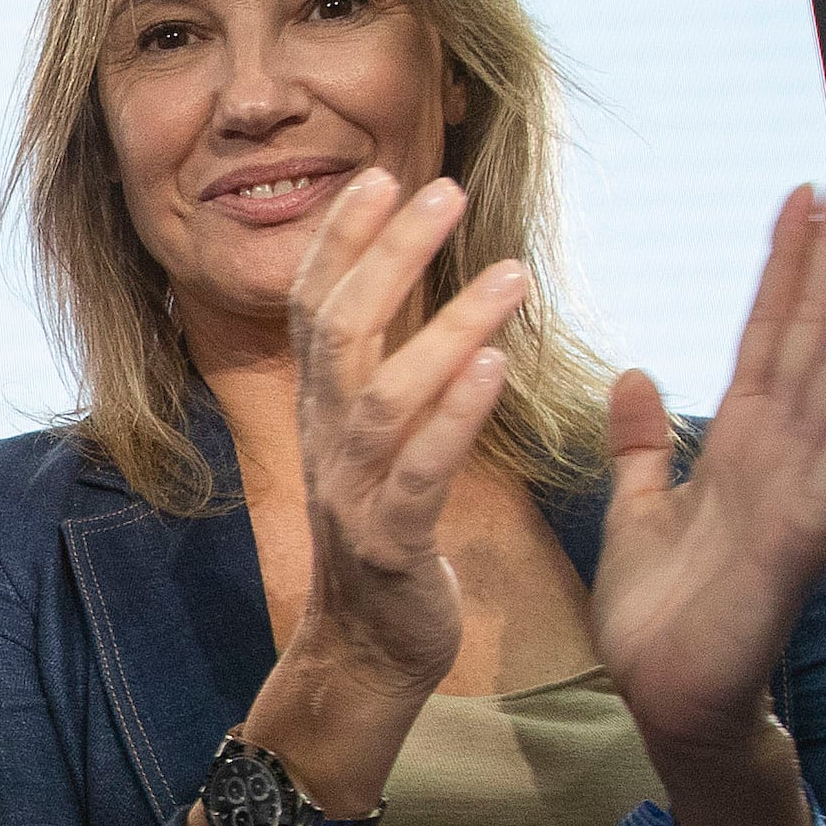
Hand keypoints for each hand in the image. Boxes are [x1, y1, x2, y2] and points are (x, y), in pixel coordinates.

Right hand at [280, 171, 533, 697]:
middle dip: (388, 255)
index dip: (341, 239)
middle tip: (443, 190)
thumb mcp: (376, 442)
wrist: (365, 651)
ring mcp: (352, 490)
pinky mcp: (390, 542)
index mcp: (323, 410)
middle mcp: (326, 439)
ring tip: (510, 273)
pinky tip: (496, 367)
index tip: (382, 174)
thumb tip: (412, 291)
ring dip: (444, 327)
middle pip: (340, 329)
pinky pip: (419, 472)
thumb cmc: (385, 536)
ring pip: (384, 395)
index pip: (315, 306)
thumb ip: (388, 370)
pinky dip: (454, 416)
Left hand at [594, 160, 825, 763]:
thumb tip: (636, 374)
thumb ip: (642, 443)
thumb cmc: (661, 618)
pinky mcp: (810, 528)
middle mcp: (784, 450)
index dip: (786, 263)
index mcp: (743, 442)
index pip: (769, 332)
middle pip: (816, 329)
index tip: (802, 193)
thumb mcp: (635, 509)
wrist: (669, 699)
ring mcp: (805, 484)